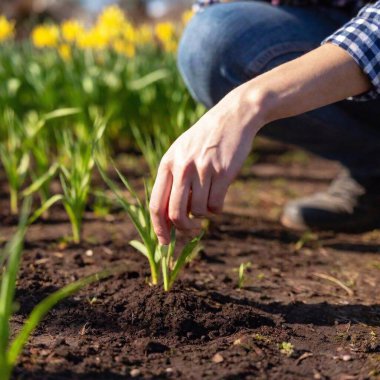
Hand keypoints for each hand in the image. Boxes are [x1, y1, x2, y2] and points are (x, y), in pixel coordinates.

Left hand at [150, 87, 266, 244]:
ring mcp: (203, 169)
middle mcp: (182, 167)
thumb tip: (169, 216)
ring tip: (207, 205)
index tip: (164, 242)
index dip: (158, 228)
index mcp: (167, 163)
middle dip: (183, 228)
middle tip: (190, 230)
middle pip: (175, 213)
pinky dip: (217, 210)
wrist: (232, 117)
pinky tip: (218, 200)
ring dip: (203, 216)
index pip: (156, 204)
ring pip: (198, 211)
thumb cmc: (204, 140)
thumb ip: (172, 179)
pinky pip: (216, 205)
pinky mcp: (223, 172)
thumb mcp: (181, 152)